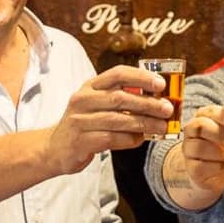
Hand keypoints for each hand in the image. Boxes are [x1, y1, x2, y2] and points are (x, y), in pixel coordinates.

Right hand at [46, 65, 172, 174]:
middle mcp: (83, 99)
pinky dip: (129, 139)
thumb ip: (123, 100)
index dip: (141, 77)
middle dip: (148, 103)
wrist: (55, 148)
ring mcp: (79, 120)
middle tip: (168, 109)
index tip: (161, 84)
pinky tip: (140, 139)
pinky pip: (111, 139)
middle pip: (120, 98)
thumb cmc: (86, 124)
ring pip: (118, 120)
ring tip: (161, 126)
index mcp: (90, 86)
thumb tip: (159, 100)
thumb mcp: (99, 105)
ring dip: (144, 124)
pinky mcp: (80, 141)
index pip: (118, 73)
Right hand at [178, 105, 223, 191]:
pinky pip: (201, 166)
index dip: (223, 115)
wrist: (213, 176)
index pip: (209, 110)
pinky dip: (217, 167)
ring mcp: (189, 149)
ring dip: (221, 153)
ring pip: (199, 147)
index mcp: (206, 117)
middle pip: (200, 126)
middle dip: (222, 134)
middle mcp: (193, 130)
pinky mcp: (190, 167)